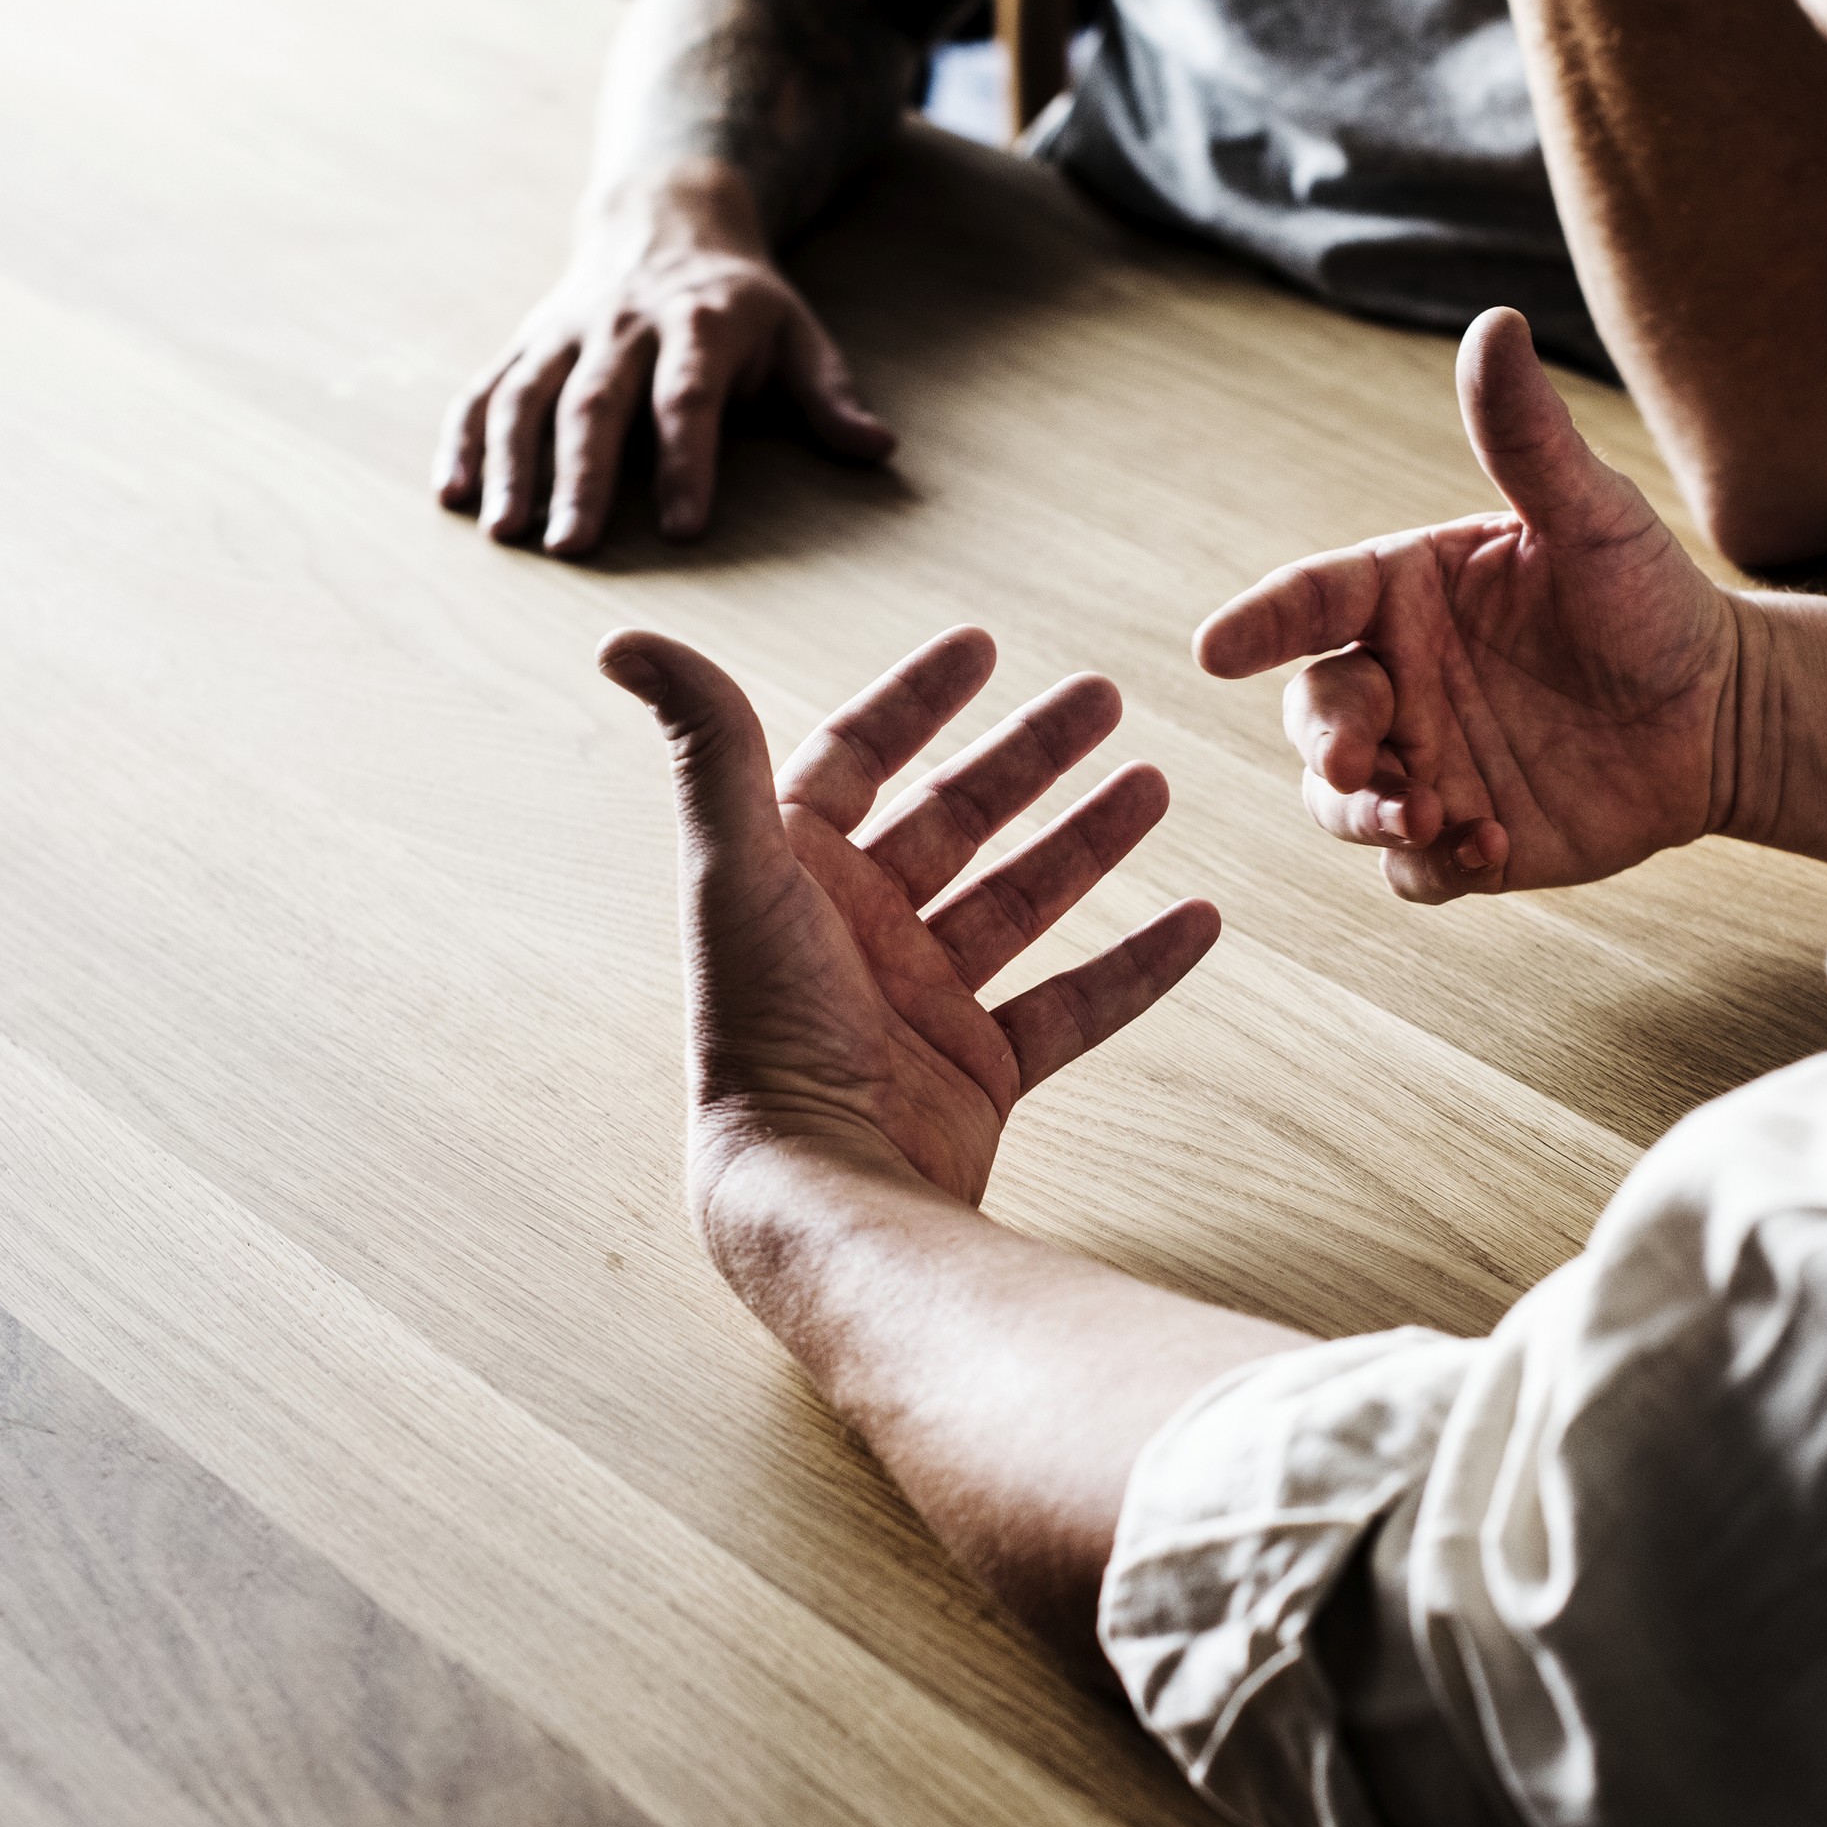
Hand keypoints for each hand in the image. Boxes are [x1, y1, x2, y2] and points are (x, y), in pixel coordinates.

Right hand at [443, 166, 897, 555]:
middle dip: (582, 476)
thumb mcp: (798, 331)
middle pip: (595, 403)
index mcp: (698, 325)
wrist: (664, 218)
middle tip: (571, 547)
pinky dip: (463, 439)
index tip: (686, 529)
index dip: (688, 462)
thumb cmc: (740, 303)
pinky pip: (484, 388)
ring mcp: (564, 334)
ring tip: (504, 534)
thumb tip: (878, 450)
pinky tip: (451, 494)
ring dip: (509, 465)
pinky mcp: (524, 344)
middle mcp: (622, 328)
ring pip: (526, 396)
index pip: (688, 398)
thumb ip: (830, 394)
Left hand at [600, 623, 1217, 1214]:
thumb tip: (626, 640)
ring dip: (1088, 841)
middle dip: (1029, 755)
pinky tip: (1200, 921)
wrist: (816, 1186)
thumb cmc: (763, 1029)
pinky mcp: (978, 1075)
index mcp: (793, 876)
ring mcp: (921, 1005)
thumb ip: (706, 744)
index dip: (914, 700)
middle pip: (955, 818)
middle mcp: (857, 934)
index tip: (982, 645)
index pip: (855, 760)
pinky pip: (1073, 1007)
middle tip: (1104, 695)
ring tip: (1154, 784)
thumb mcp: (734, 866)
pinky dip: (1137, 967)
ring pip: (1021, 902)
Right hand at [1193, 308, 1737, 901]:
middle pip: (1313, 713)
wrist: (1720, 713)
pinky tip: (1490, 844)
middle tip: (1360, 766)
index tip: (1213, 649)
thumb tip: (1495, 322)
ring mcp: (1423, 763)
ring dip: (1366, 813)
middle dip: (1324, 740)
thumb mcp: (1592, 515)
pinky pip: (1411, 870)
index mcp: (1403, 594)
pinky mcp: (1462, 838)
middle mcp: (1397, 679)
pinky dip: (1431, 866)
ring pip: (1340, 800)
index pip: (1309, 601)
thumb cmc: (1650, 599)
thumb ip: (1528, 437)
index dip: (1257, 621)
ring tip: (1430, 817)